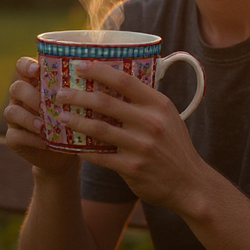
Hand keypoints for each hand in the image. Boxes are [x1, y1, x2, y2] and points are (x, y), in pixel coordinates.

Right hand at [3, 57, 78, 175]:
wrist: (66, 153)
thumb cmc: (75, 120)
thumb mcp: (79, 104)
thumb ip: (82, 89)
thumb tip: (106, 75)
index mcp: (35, 83)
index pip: (22, 66)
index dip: (26, 66)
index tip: (36, 70)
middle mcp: (22, 98)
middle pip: (17, 88)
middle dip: (31, 95)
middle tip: (45, 103)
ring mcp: (16, 119)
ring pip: (11, 111)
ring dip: (28, 118)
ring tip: (44, 125)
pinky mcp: (14, 138)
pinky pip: (15, 136)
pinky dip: (30, 138)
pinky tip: (45, 141)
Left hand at [57, 60, 206, 210]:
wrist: (189, 183)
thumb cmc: (174, 146)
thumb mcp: (168, 117)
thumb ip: (146, 102)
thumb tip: (116, 83)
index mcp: (159, 105)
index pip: (124, 80)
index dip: (99, 71)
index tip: (79, 66)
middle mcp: (150, 123)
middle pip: (105, 103)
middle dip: (78, 96)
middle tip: (60, 93)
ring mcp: (141, 146)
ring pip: (99, 129)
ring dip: (75, 121)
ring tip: (61, 116)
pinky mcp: (132, 168)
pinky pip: (100, 156)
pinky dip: (83, 150)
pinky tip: (72, 145)